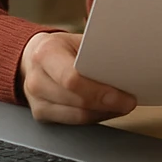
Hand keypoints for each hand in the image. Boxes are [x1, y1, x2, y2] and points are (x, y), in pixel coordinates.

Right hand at [18, 31, 136, 123]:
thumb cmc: (60, 47)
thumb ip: (96, 50)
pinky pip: (73, 122)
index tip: (124, 95)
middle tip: (129, 102)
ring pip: (77, 116)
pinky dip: (94, 117)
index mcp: (46, 53)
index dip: (100, 91)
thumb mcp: (76, 39)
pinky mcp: (41, 114)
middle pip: (77, 100)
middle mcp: (36, 78)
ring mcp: (36, 99)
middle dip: (108, 104)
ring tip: (122, 105)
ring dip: (104, 113)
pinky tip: (107, 110)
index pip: (72, 78)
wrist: (32, 57)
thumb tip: (129, 62)